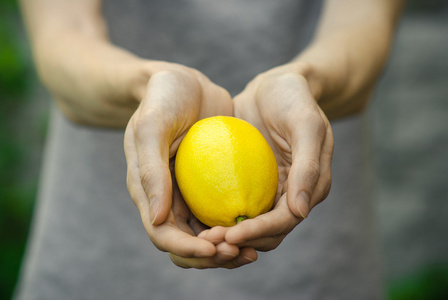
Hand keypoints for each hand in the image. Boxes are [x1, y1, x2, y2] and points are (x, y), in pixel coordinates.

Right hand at [124, 61, 256, 267]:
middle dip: (213, 256)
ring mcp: (190, 193)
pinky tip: (264, 222)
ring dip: (230, 246)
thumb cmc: (162, 98)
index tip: (216, 247)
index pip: (163, 234)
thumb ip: (151, 169)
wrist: (182, 80)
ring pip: (209, 234)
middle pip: (187, 244)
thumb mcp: (152, 125)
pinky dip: (240, 223)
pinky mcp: (212, 184)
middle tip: (243, 252)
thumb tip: (158, 218)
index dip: (187, 249)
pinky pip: (226, 211)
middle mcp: (167, 198)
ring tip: (256, 247)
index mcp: (147, 191)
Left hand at [204, 64, 333, 251]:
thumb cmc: (295, 100)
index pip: (284, 221)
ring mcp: (268, 189)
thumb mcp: (307, 125)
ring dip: (225, 234)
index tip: (229, 234)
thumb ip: (308, 166)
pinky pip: (231, 202)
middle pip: (265, 233)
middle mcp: (290, 195)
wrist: (276, 85)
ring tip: (199, 236)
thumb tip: (299, 212)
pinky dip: (217, 214)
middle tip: (207, 241)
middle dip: (239, 242)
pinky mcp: (248, 181)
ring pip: (247, 224)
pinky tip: (193, 215)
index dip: (258, 232)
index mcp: (310, 189)